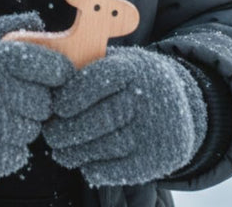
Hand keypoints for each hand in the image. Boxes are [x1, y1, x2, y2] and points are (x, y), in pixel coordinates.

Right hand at [0, 13, 70, 177]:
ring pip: (32, 129)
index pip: (53, 68)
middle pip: (45, 103)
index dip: (57, 71)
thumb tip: (38, 18)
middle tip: (16, 92)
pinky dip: (9, 146)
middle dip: (37, 98)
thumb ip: (5, 27)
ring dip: (22, 122)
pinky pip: (18, 154)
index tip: (50, 72)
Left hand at [43, 47, 206, 186]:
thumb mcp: (119, 63)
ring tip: (60, 151)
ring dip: (77, 152)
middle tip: (50, 135)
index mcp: (134, 68)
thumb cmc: (134, 81)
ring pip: (108, 146)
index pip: (98, 80)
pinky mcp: (158, 159)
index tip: (55, 107)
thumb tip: (49, 84)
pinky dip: (96, 168)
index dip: (72, 95)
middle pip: (101, 117)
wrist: (182, 105)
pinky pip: (121, 169)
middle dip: (68, 130)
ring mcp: (156, 130)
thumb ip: (90, 69)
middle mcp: (149, 98)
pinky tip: (84, 164)